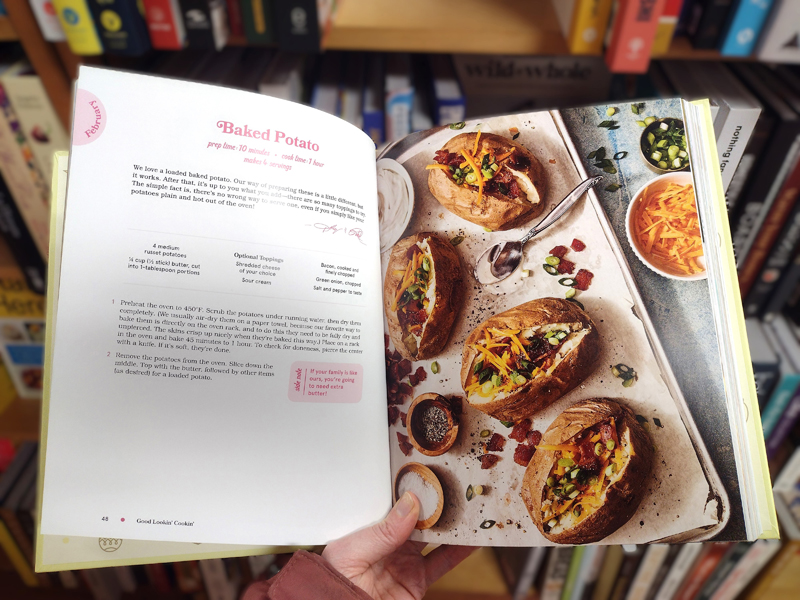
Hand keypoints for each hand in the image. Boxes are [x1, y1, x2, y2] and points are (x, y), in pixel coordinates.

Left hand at [322, 492, 474, 599]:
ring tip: (469, 506)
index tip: (428, 473)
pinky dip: (460, 551)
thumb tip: (409, 503)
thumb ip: (381, 532)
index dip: (410, 489)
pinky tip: (473, 538)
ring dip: (452, 523)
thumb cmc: (331, 587)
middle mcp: (387, 544)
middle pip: (418, 517)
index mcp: (367, 530)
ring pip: (435, 537)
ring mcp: (404, 562)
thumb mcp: (350, 554)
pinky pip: (443, 563)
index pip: (392, 504)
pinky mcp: (418, 582)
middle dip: (436, 502)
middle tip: (455, 484)